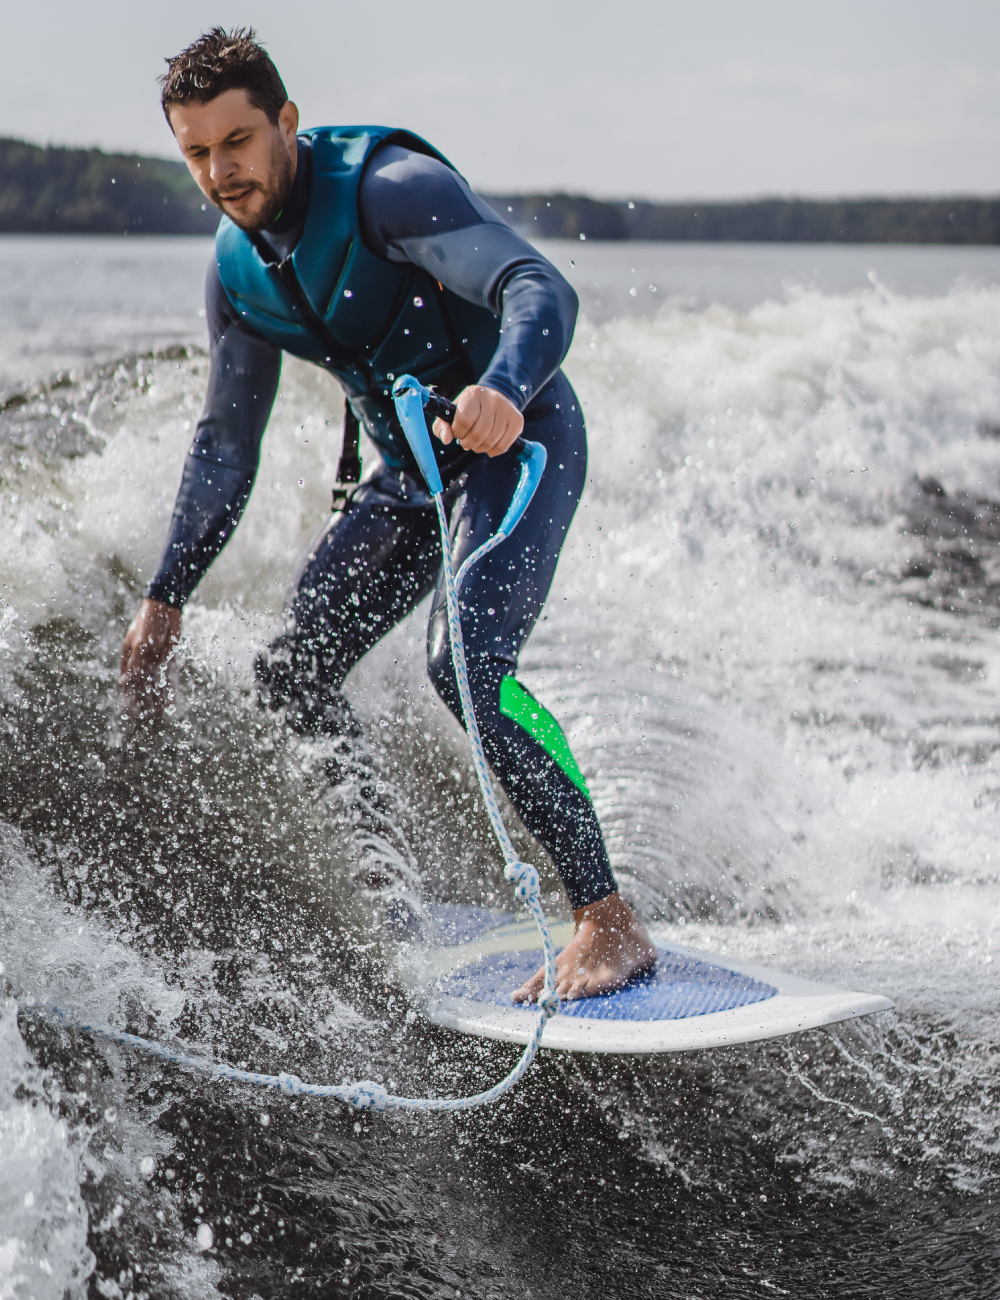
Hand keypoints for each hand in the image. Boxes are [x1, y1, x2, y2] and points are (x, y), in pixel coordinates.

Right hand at [120, 598, 181, 716]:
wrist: (166, 608)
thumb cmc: (149, 624)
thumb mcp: (141, 644)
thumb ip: (135, 664)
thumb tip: (124, 682)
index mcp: (130, 659)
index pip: (128, 684)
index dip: (129, 699)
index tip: (132, 713)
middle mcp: (142, 663)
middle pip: (143, 687)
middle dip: (145, 701)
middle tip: (149, 716)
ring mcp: (155, 662)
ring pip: (157, 685)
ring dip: (158, 698)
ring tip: (161, 712)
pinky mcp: (168, 660)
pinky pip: (169, 678)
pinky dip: (171, 689)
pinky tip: (173, 701)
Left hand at [432, 385, 523, 456]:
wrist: (494, 398)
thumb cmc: (468, 410)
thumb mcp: (451, 414)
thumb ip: (441, 427)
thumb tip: (446, 440)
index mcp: (473, 394)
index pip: (464, 421)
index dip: (458, 433)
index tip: (458, 433)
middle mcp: (492, 399)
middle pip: (478, 434)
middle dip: (468, 443)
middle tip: (467, 442)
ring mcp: (507, 409)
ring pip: (491, 441)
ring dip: (480, 448)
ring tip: (477, 443)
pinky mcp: (517, 420)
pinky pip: (503, 445)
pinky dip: (493, 451)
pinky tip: (489, 446)